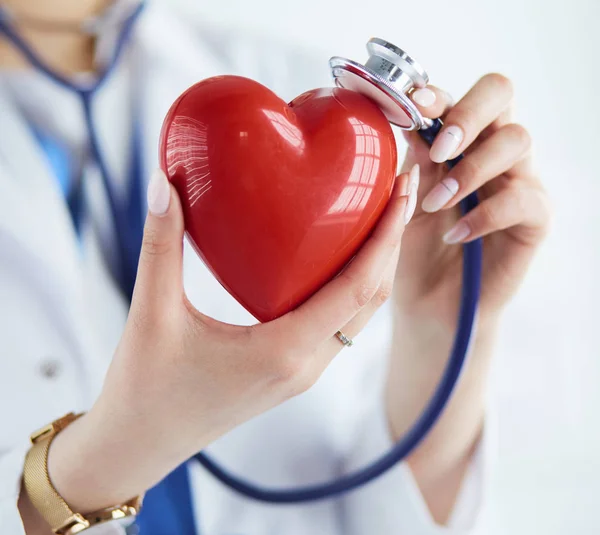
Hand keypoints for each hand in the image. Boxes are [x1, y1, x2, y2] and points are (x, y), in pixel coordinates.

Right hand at [44, 168, 412, 514]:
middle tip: (400, 188)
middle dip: (393, 242)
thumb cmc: (145, 387)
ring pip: (361, 314)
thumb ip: (161, 245)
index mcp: (284, 351)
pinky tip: (339, 257)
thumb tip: (163, 182)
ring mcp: (304, 371)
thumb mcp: (152, 313)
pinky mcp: (294, 371)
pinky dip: (353, 286)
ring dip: (378, 266)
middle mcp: (306, 364)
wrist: (141, 443)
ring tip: (381, 216)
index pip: (358, 287)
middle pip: (372, 298)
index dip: (387, 236)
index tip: (402, 189)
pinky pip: (339, 323)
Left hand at [397, 74, 550, 325]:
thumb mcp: (405, 200)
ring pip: (517, 140)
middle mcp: (490, 149)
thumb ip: (414, 162)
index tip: (415, 107)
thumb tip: (413, 121)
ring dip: (471, 170)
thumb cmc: (414, 246)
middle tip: (439, 151)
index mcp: (456, 139)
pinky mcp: (535, 217)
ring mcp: (517, 179)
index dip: (439, 95)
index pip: (458, 96)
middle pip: (501, 93)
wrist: (429, 300)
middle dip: (468, 114)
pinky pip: (522, 199)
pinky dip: (485, 215)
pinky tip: (455, 234)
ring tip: (436, 204)